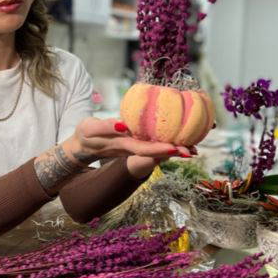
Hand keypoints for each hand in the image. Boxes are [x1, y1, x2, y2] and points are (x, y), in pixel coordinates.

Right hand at [61, 117, 190, 166]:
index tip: (177, 149)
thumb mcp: (90, 129)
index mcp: (123, 145)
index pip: (145, 149)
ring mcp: (134, 146)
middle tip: (193, 151)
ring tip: (194, 147)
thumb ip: (106, 127)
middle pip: (156, 152)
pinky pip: (154, 143)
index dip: (160, 149)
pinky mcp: (135, 142)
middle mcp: (132, 148)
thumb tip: (123, 125)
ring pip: (157, 149)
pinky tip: (180, 136)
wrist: (82, 146)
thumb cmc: (85, 135)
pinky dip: (167, 141)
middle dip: (174, 151)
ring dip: (174, 148)